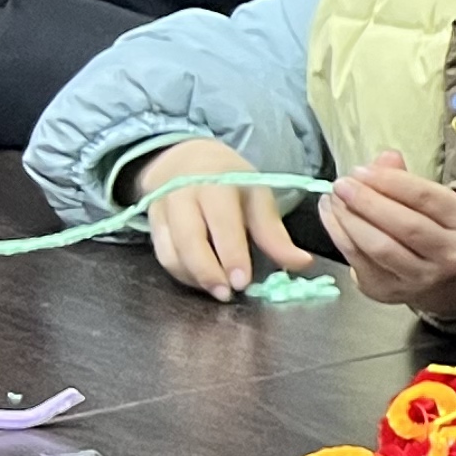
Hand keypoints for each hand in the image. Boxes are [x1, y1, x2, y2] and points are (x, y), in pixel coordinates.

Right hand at [128, 136, 316, 300]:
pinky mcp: (152, 224)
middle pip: (189, 240)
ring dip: (193, 277)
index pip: (223, 222)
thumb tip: (302, 263)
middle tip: (227, 294)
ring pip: (171, 251)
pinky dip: (181, 273)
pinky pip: (162, 255)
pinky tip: (201, 282)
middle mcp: (183, 195)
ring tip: (217, 291)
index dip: (233, 254)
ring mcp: (162, 210)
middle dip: (208, 272)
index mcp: (216, 184)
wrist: (186, 160)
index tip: (243, 282)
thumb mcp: (258, 196)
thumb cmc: (230, 182)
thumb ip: (274, 233)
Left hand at [323, 149, 455, 317]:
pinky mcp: (389, 290)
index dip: (391, 182)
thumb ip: (405, 179)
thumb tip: (385, 158)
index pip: (427, 198)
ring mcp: (421, 277)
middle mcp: (450, 254)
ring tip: (333, 199)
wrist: (439, 279)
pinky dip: (339, 235)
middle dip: (368, 201)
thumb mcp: (430, 201)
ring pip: (380, 246)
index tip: (361, 171)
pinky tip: (330, 216)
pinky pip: (359, 260)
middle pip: (406, 225)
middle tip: (342, 185)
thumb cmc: (431, 229)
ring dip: (350, 219)